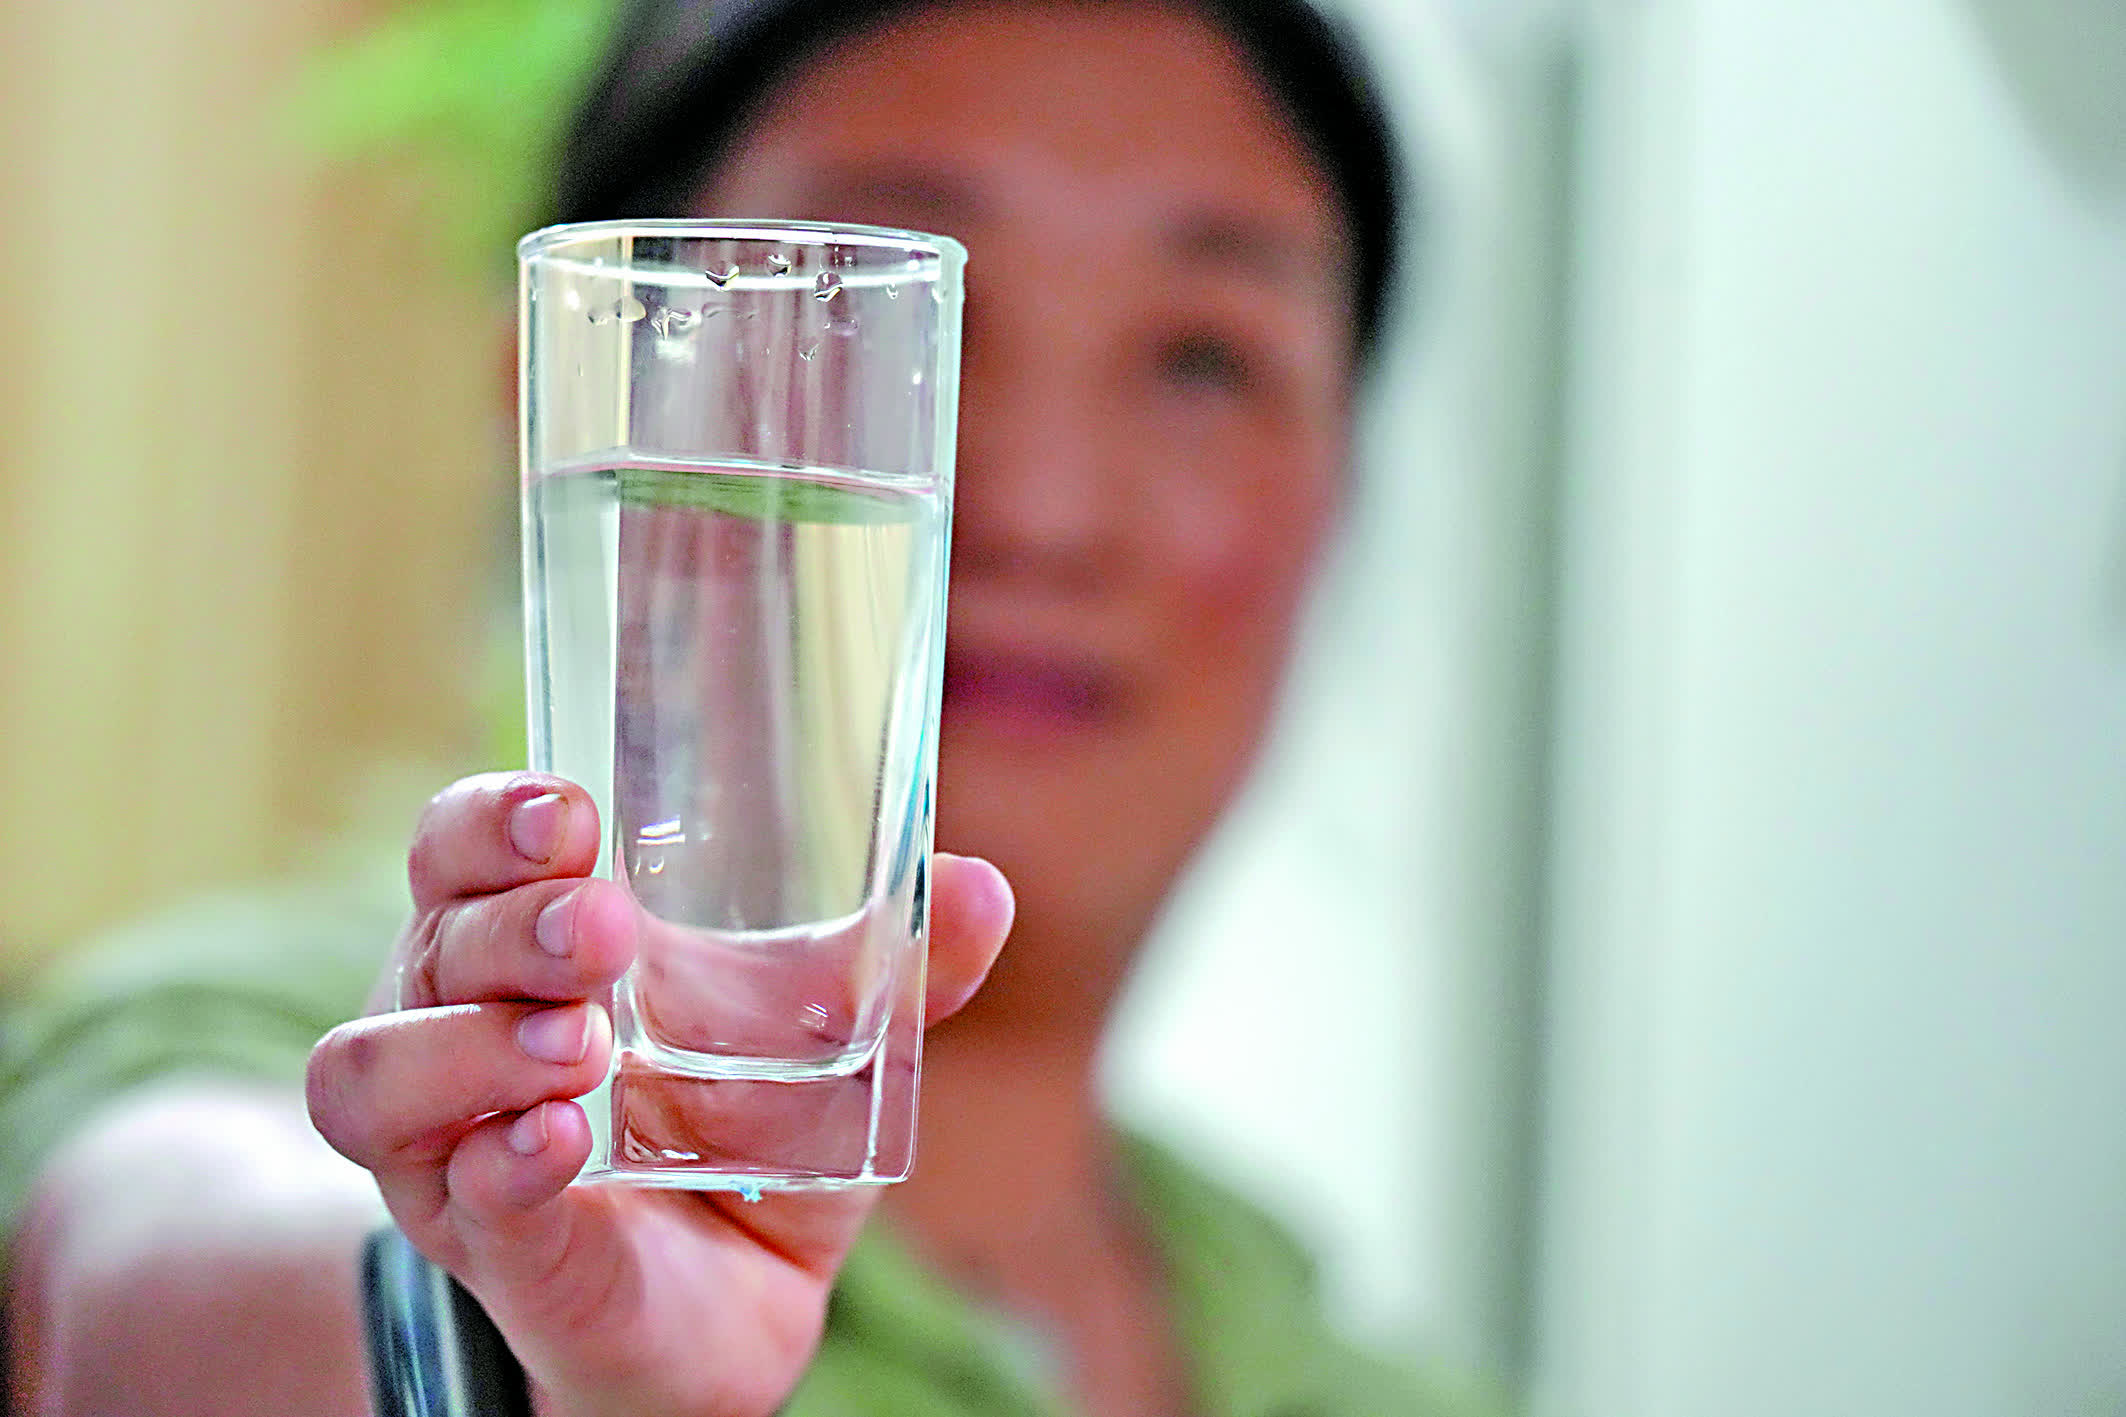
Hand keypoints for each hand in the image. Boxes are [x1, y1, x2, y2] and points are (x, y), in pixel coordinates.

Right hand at [306, 772, 1011, 1416]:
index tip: (569, 812)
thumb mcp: (832, 1050)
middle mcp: (463, 1029)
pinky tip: (561, 1142)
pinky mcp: (491, 1247)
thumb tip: (983, 889)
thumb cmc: (746, 1148)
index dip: (493, 819)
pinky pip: (454, 1196)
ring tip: (582, 1043)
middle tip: (605, 927)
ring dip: (476, 1044)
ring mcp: (452, 1146)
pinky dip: (503, 1165)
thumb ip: (900, 974)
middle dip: (510, 923)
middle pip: (431, 940)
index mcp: (533, 951)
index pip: (467, 851)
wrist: (720, 1319)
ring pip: (376, 1071)